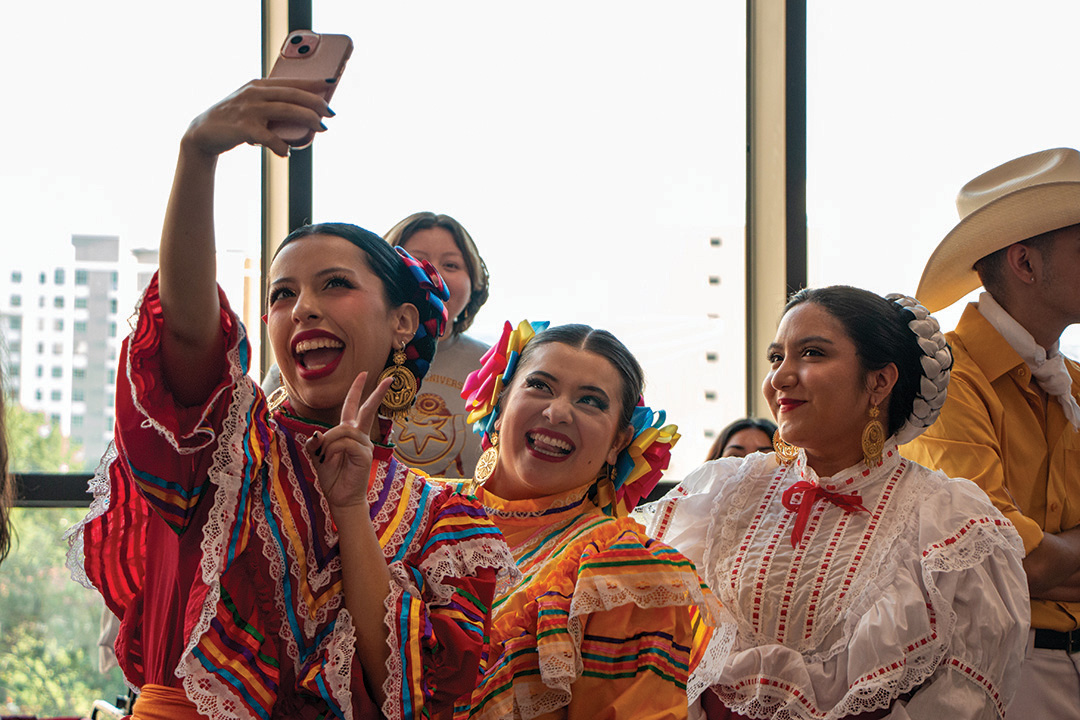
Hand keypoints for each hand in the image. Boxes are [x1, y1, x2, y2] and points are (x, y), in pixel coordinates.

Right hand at [183, 78, 334, 158]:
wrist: (203, 132)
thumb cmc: (234, 119)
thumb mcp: (252, 104)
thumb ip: (273, 104)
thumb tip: (305, 115)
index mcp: (259, 84)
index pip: (290, 81)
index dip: (312, 83)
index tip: (331, 84)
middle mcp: (255, 93)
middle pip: (293, 94)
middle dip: (316, 102)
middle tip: (331, 113)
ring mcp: (249, 109)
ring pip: (286, 111)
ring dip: (307, 119)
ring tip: (320, 128)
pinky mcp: (243, 128)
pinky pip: (269, 137)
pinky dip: (280, 146)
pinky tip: (286, 152)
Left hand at [304, 372, 392, 509]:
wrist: (341, 498)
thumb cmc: (332, 477)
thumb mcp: (318, 456)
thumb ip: (316, 442)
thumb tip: (316, 433)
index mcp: (349, 433)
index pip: (352, 407)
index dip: (356, 390)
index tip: (364, 375)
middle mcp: (359, 435)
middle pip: (367, 409)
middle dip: (376, 393)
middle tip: (388, 379)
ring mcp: (364, 444)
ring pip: (343, 430)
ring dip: (328, 442)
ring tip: (324, 457)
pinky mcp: (365, 454)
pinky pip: (345, 443)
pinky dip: (333, 450)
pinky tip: (331, 459)